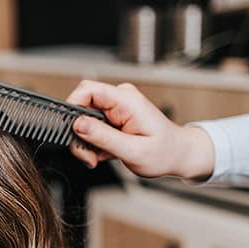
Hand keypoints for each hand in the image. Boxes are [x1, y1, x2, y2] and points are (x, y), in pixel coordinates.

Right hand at [66, 80, 214, 180]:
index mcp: (127, 101)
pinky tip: (103, 154)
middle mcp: (120, 100)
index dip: (72, 106)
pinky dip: (91, 144)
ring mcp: (115, 108)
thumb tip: (78, 124)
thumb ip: (103, 137)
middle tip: (88, 156)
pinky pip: (90, 128)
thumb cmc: (164, 152)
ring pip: (83, 121)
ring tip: (97, 158)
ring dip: (85, 143)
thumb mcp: (133, 151)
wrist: (178, 155)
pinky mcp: (112, 118)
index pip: (88, 89)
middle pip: (81, 108)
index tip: (70, 130)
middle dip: (79, 135)